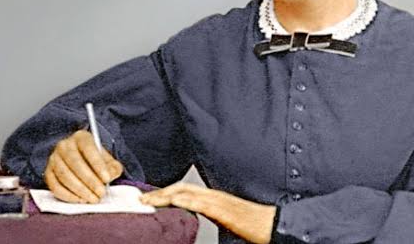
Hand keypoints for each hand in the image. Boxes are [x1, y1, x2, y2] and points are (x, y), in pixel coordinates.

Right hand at [44, 129, 123, 203]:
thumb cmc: (95, 161)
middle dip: (90, 181)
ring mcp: (54, 159)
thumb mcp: (107, 160)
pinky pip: (55, 186)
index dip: (98, 164)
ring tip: (93, 199)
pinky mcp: (48, 172)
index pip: (89, 148)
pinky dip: (68, 195)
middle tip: (100, 193)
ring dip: (80, 190)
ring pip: (65, 176)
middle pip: (75, 163)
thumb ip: (113, 167)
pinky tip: (80, 200)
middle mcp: (64, 145)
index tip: (107, 178)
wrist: (80, 161)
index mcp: (81, 137)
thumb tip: (110, 175)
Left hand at [140, 182, 275, 243]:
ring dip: (165, 195)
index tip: (150, 198)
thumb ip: (210, 216)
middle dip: (160, 192)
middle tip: (141, 199)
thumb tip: (191, 222)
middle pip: (181, 188)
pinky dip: (184, 201)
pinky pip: (200, 203)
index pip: (185, 190)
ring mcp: (218, 201)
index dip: (166, 192)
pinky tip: (172, 203)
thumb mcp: (226, 220)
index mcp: (214, 198)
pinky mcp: (223, 210)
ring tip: (148, 202)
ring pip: (186, 193)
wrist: (272, 224)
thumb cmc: (252, 225)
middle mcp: (214, 196)